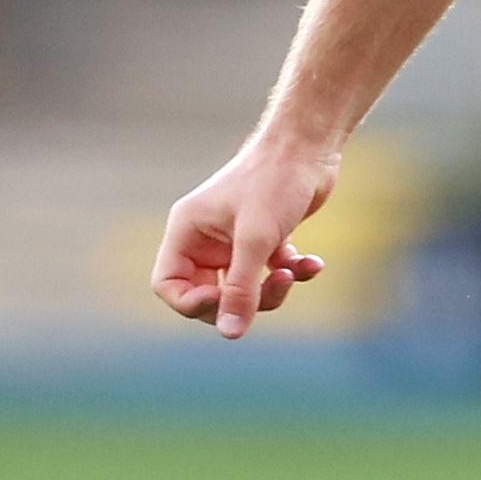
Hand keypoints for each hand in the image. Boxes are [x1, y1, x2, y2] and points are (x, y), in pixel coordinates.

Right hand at [151, 133, 339, 338]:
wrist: (310, 145)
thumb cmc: (275, 181)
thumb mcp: (257, 240)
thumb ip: (241, 288)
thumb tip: (230, 334)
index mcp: (187, 230)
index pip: (167, 285)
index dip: (192, 304)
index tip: (225, 301)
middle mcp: (205, 237)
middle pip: (208, 294)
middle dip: (243, 300)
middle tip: (273, 289)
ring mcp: (234, 239)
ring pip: (243, 288)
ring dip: (271, 290)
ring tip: (294, 273)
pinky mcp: (265, 238)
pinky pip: (270, 272)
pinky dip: (291, 272)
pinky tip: (313, 264)